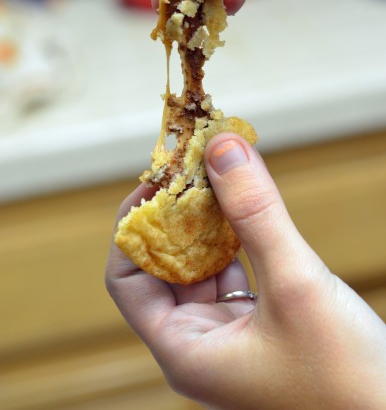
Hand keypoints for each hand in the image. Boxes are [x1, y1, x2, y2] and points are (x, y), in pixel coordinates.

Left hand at [106, 134, 385, 409]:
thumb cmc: (346, 379)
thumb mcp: (295, 285)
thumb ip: (255, 214)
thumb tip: (221, 147)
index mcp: (185, 351)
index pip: (125, 280)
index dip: (133, 226)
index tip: (158, 182)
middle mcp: (198, 346)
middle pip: (162, 269)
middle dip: (173, 216)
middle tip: (191, 169)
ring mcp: (228, 338)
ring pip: (199, 268)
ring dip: (206, 223)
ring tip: (217, 178)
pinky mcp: (258, 328)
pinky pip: (232, 274)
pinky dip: (235, 239)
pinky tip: (244, 211)